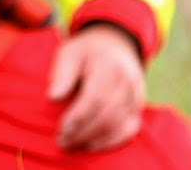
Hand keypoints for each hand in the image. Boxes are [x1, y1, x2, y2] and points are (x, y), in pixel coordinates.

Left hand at [46, 23, 145, 151]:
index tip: (61, 129)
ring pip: (118, 125)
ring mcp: (135, 96)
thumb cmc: (86, 51)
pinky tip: (92, 145)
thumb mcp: (69, 52)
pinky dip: (111, 141)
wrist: (115, 44)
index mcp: (108, 66)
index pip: (95, 97)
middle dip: (83, 132)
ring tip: (72, 145)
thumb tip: (52, 97)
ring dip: (94, 139)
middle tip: (62, 141)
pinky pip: (128, 130)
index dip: (79, 117)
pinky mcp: (138, 107)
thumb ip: (62, 73)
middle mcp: (126, 82)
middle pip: (107, 115)